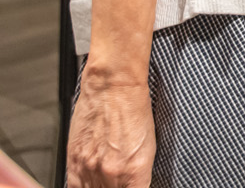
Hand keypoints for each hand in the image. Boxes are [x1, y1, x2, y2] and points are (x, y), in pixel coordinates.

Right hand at [67, 70, 155, 186]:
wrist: (113, 88)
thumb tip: (133, 184)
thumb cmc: (134, 110)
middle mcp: (111, 173)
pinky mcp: (73, 162)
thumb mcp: (148, 147)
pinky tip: (91, 182)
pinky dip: (83, 186)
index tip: (132, 185)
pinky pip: (75, 187)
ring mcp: (90, 169)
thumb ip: (138, 173)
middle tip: (118, 181)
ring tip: (105, 180)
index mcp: (135, 171)